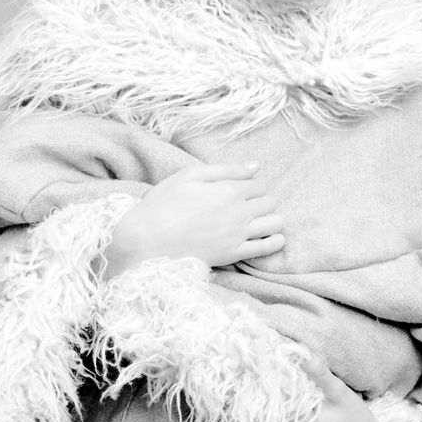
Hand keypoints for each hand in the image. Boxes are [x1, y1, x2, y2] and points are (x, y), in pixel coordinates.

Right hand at [104, 161, 283, 277]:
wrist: (146, 240)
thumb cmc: (162, 204)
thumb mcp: (189, 176)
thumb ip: (225, 169)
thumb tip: (256, 166)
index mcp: (228, 190)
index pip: (259, 184)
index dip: (251, 186)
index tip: (239, 191)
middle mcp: (238, 212)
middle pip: (269, 202)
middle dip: (262, 201)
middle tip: (246, 206)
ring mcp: (238, 235)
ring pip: (275, 223)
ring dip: (271, 219)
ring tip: (258, 221)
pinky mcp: (233, 255)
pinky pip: (267, 248)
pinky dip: (274, 241)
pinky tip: (270, 238)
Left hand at [278, 357, 384, 421]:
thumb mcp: (339, 394)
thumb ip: (319, 373)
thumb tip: (299, 351)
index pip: (270, 400)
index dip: (274, 384)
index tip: (281, 372)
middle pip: (268, 414)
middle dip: (276, 399)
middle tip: (288, 384)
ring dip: (278, 414)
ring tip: (295, 402)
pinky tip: (297, 420)